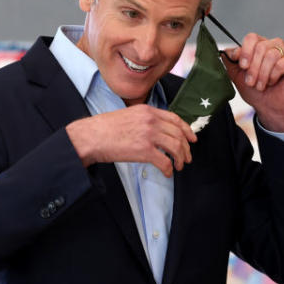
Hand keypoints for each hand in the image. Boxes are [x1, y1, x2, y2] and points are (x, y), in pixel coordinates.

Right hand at [65, 104, 196, 177]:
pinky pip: (165, 161)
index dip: (186, 130)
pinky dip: (169, 169)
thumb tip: (157, 132)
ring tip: (178, 166)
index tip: (192, 139)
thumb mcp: (128, 115)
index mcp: (147, 111)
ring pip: (175, 147)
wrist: (91, 136)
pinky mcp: (144, 150)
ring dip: (180, 159)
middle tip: (187, 158)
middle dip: (186, 148)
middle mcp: (151, 120)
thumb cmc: (105, 128)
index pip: (175, 118)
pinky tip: (167, 173)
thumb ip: (144, 119)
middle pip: (178, 134)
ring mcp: (148, 135)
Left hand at [222, 33, 283, 132]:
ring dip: (263, 74)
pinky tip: (274, 82)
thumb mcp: (237, 75)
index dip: (245, 52)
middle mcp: (274, 44)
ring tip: (261, 85)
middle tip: (251, 82)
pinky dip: (274, 76)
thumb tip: (225, 50)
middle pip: (261, 47)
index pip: (251, 38)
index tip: (242, 67)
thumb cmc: (256, 91)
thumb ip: (230, 61)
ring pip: (271, 55)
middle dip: (253, 68)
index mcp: (260, 45)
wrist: (270, 108)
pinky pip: (281, 64)